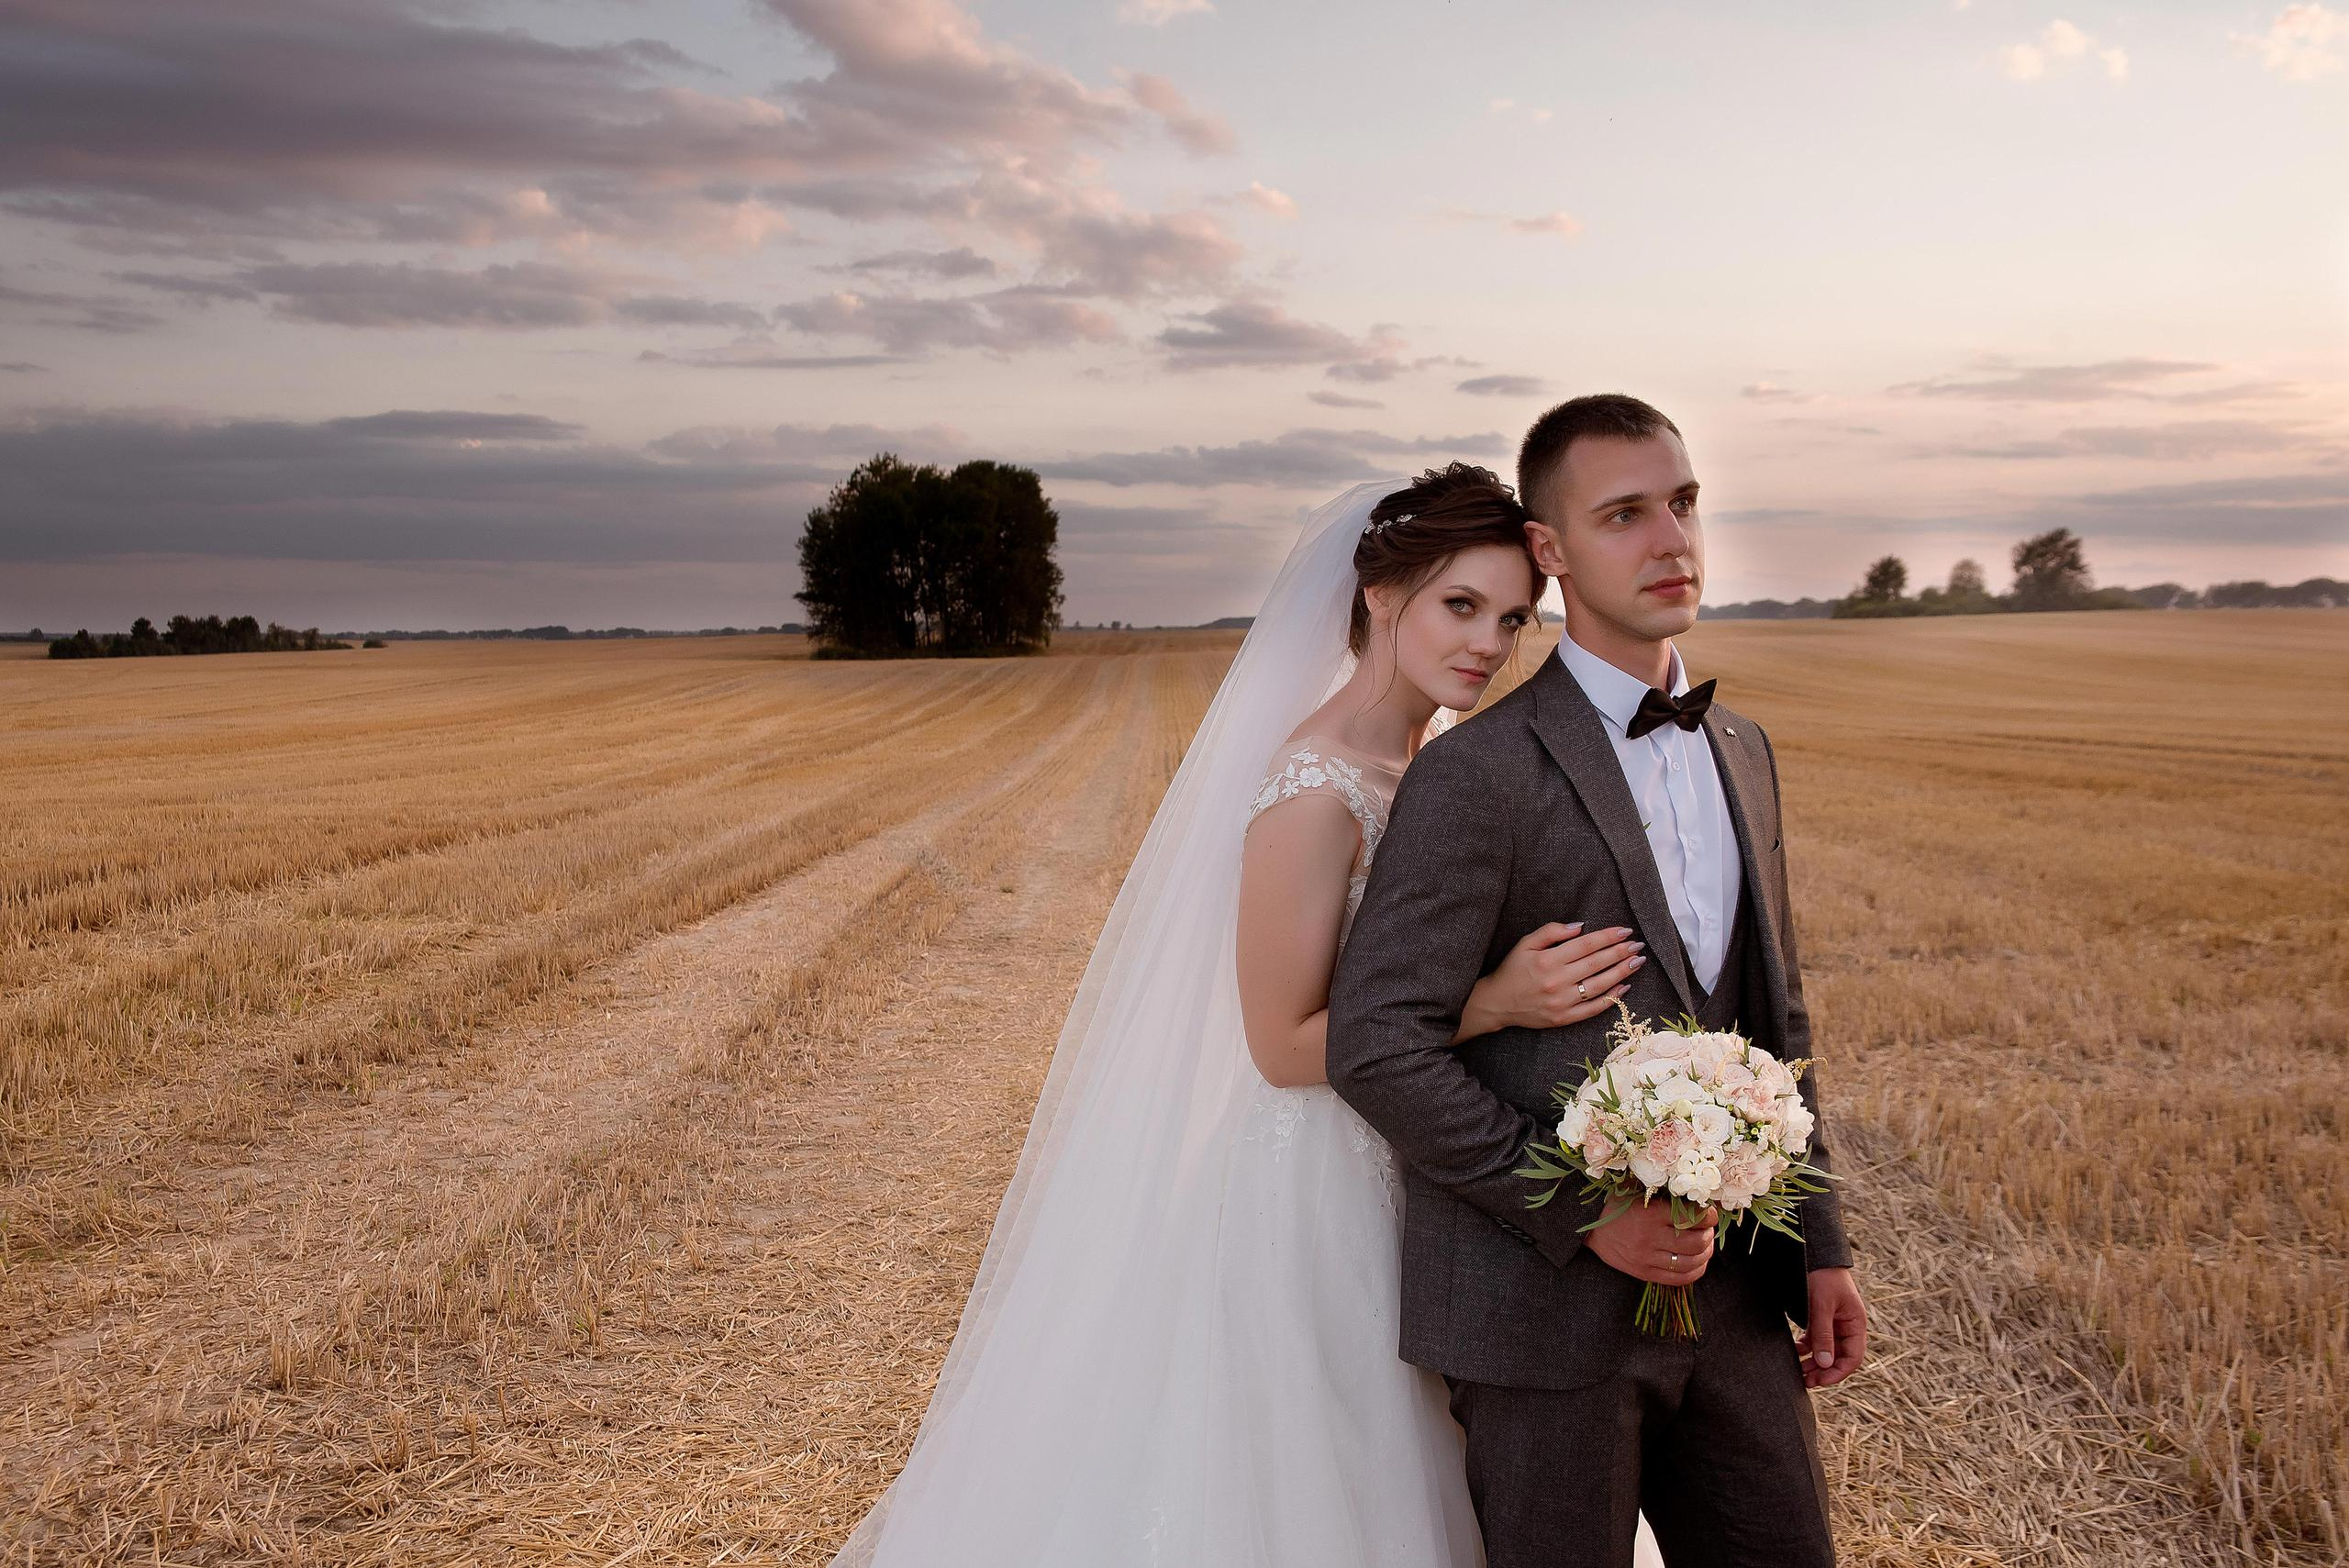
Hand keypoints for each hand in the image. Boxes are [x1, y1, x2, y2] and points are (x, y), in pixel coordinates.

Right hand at [1463, 922, 1646, 1036]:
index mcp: (1548, 960)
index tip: (1626, 931)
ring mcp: (1562, 1001)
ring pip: (1599, 985)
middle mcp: (1557, 980)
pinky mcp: (1564, 1018)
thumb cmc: (1513, 970)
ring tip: (1637, 962)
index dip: (1608, 937)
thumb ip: (1551, 931)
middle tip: (1639, 945)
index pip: (1586, 945)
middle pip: (1596, 963)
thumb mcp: (1525, 943)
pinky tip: (1625, 987)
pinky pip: (1593, 1009)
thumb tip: (1580, 926)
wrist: (1497, 1003)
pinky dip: (1611, 998)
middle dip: (1620, 952)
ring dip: (1622, 973)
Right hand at [1584, 1192, 1716, 1286]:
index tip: (1708, 1213)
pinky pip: (1679, 1279)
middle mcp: (1649, 1238)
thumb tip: (1700, 1201)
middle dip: (1708, 1235)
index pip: (1692, 1218)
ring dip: (1705, 1253)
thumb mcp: (1639, 1193)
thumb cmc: (1617, 1205)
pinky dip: (1695, 1271)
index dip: (1708, 1216)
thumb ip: (1667, 1197)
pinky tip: (1697, 1262)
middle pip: (1696, 1242)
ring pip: (1691, 1262)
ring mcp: (1646, 1259)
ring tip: (1704, 1245)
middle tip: (1707, 1229)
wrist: (1589, 1226)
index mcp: (1650, 1214)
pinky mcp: (1644, 1273)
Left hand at [1798, 1267, 1866, 1387]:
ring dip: (1813, 1362)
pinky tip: (1795, 1351)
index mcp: (1856, 1324)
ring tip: (1798, 1370)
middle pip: (1839, 1357)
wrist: (1812, 1254)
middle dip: (1823, 1370)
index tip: (1820, 1381)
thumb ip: (1823, 1334)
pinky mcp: (1820, 1318)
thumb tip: (1824, 1363)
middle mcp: (1847, 1326)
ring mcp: (1834, 1323)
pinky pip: (1816, 1340)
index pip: (1853, 1357)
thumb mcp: (1822, 1305)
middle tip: (1805, 1381)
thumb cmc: (1822, 1277)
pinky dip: (1806, 1348)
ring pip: (1826, 1351)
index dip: (1838, 1372)